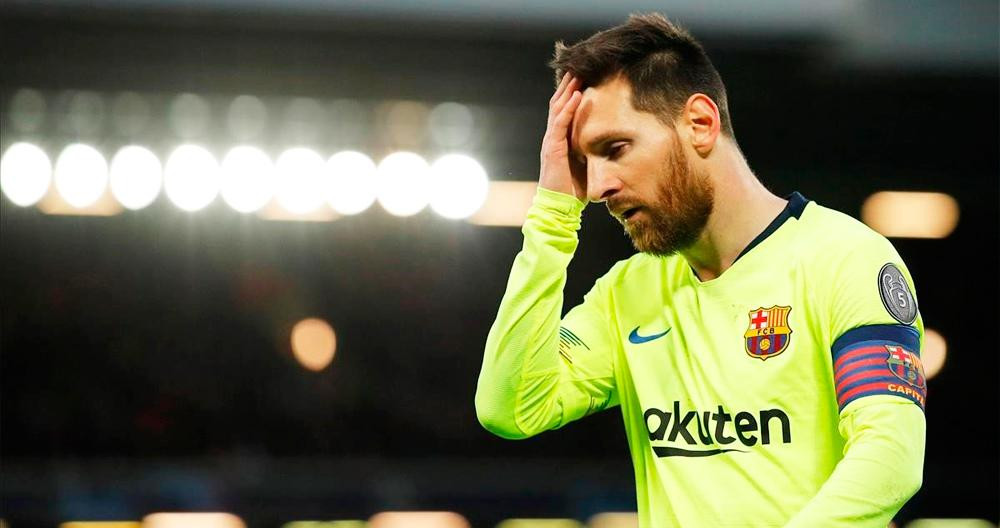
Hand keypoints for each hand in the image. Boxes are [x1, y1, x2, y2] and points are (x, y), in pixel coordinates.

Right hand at [539, 73, 585, 200]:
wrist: (558, 206)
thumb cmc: (572, 190)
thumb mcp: (587, 168)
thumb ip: (596, 156)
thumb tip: (616, 150)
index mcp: (559, 139)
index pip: (563, 110)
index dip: (571, 92)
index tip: (582, 76)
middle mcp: (552, 136)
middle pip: (559, 103)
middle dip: (568, 84)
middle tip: (580, 65)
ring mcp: (551, 141)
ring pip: (557, 108)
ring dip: (568, 90)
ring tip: (578, 73)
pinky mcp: (553, 148)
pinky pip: (560, 123)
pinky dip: (568, 109)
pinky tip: (576, 96)